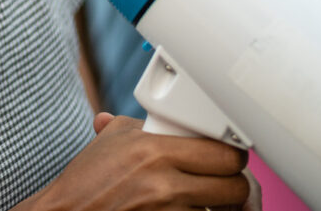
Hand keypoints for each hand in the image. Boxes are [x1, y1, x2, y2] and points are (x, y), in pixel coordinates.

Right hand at [34, 113, 249, 209]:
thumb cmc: (87, 180)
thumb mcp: (113, 140)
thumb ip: (145, 126)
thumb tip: (170, 119)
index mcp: (154, 150)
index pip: (222, 152)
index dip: (232, 154)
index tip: (229, 153)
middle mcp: (164, 184)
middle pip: (234, 186)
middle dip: (233, 182)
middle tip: (224, 178)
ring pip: (221, 210)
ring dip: (216, 204)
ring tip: (203, 196)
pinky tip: (186, 207)